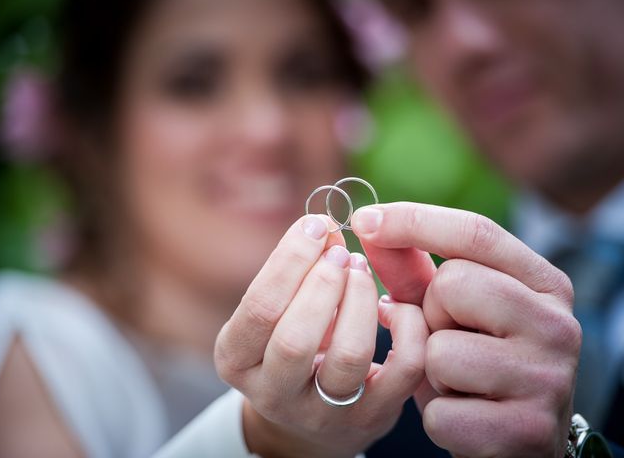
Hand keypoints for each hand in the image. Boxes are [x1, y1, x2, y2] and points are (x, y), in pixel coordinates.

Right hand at [214, 215, 427, 457]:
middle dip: (323, 282)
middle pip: (295, 339)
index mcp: (237, 360)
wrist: (309, 413)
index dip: (290, 260)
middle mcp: (273, 393)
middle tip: (341, 251)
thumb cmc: (291, 342)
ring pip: (349, 355)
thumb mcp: (278, 309)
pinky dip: (406, 327)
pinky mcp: (372, 417)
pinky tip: (393, 307)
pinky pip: (402, 370)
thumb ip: (296, 270)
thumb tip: (326, 227)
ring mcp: (324, 413)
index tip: (315, 225)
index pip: (260, 309)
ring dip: (361, 299)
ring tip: (361, 270)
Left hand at [352, 203, 580, 457]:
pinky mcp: (526, 431)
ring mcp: (547, 379)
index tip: (363, 220)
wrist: (521, 441)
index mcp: (544, 284)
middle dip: (430, 314)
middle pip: (452, 285)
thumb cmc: (480, 363)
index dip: (412, 221)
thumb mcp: (453, 312)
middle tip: (452, 339)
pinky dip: (438, 416)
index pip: (475, 233)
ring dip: (433, 371)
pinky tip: (466, 416)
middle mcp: (557, 324)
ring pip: (439, 350)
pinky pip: (440, 411)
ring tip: (460, 382)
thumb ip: (412, 270)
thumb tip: (367, 227)